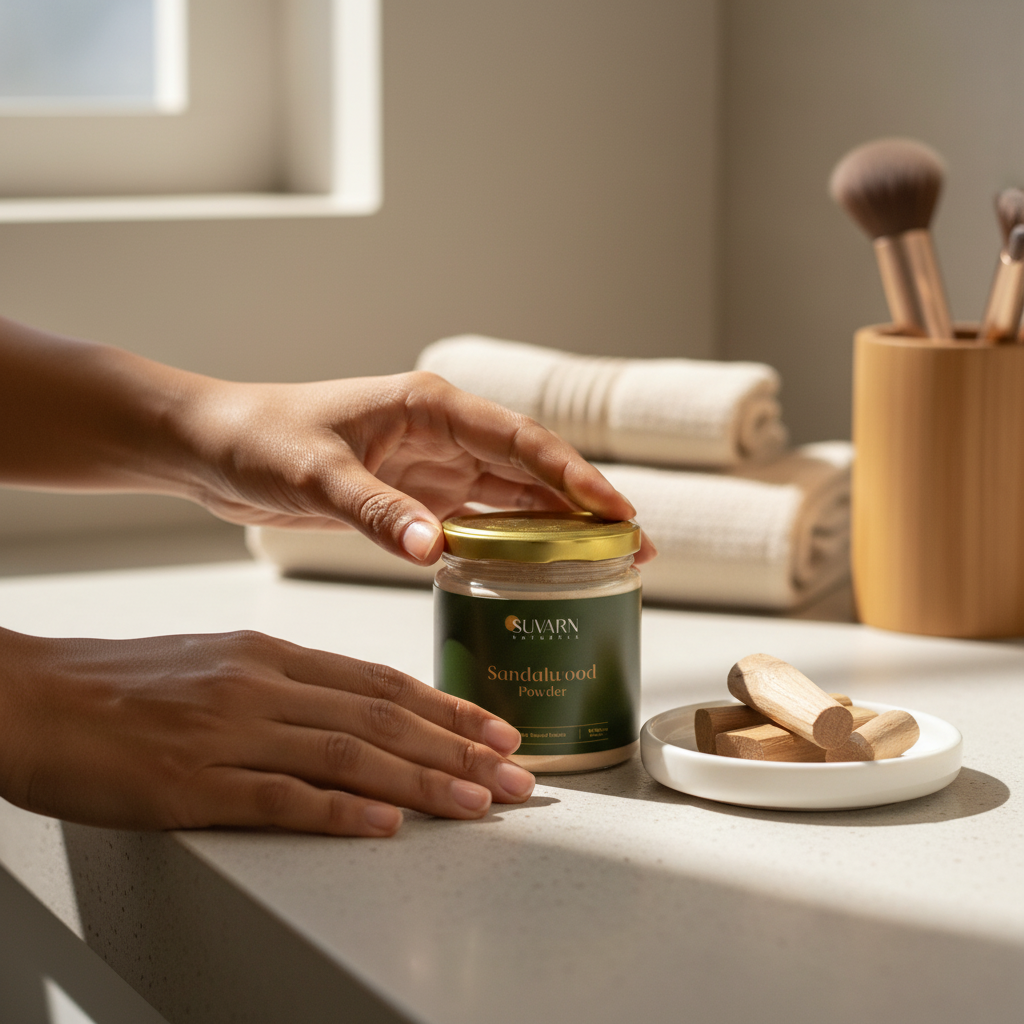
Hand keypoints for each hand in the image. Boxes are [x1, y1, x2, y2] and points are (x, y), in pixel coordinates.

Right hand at [0, 627, 535, 835]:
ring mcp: (230, 733)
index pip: (382, 682)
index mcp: (272, 656)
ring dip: (424, 780)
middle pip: (383, 717)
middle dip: (460, 749)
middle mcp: (263, 686)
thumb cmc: (128, 684)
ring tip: (480, 802)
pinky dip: (340, 812)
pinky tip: (387, 825)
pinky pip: (280, 798)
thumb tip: (357, 709)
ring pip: (349, 754)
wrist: (36, 699)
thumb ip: (289, 683)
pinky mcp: (192, 784)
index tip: (499, 731)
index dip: (449, 709)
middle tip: (519, 776)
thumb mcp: (222, 662)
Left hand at [177, 371, 655, 563]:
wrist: (217, 447)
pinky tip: (541, 568)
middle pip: (532, 469)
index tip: (617, 511)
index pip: (521, 441)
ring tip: (608, 560)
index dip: (574, 476)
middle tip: (636, 545)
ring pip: (513, 497)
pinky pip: (479, 520)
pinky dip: (514, 542)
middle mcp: (444, 434)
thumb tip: (435, 551)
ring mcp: (434, 466)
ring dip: (558, 526)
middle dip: (585, 505)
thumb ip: (376, 511)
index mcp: (431, 408)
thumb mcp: (315, 475)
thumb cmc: (260, 439)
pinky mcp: (418, 496)